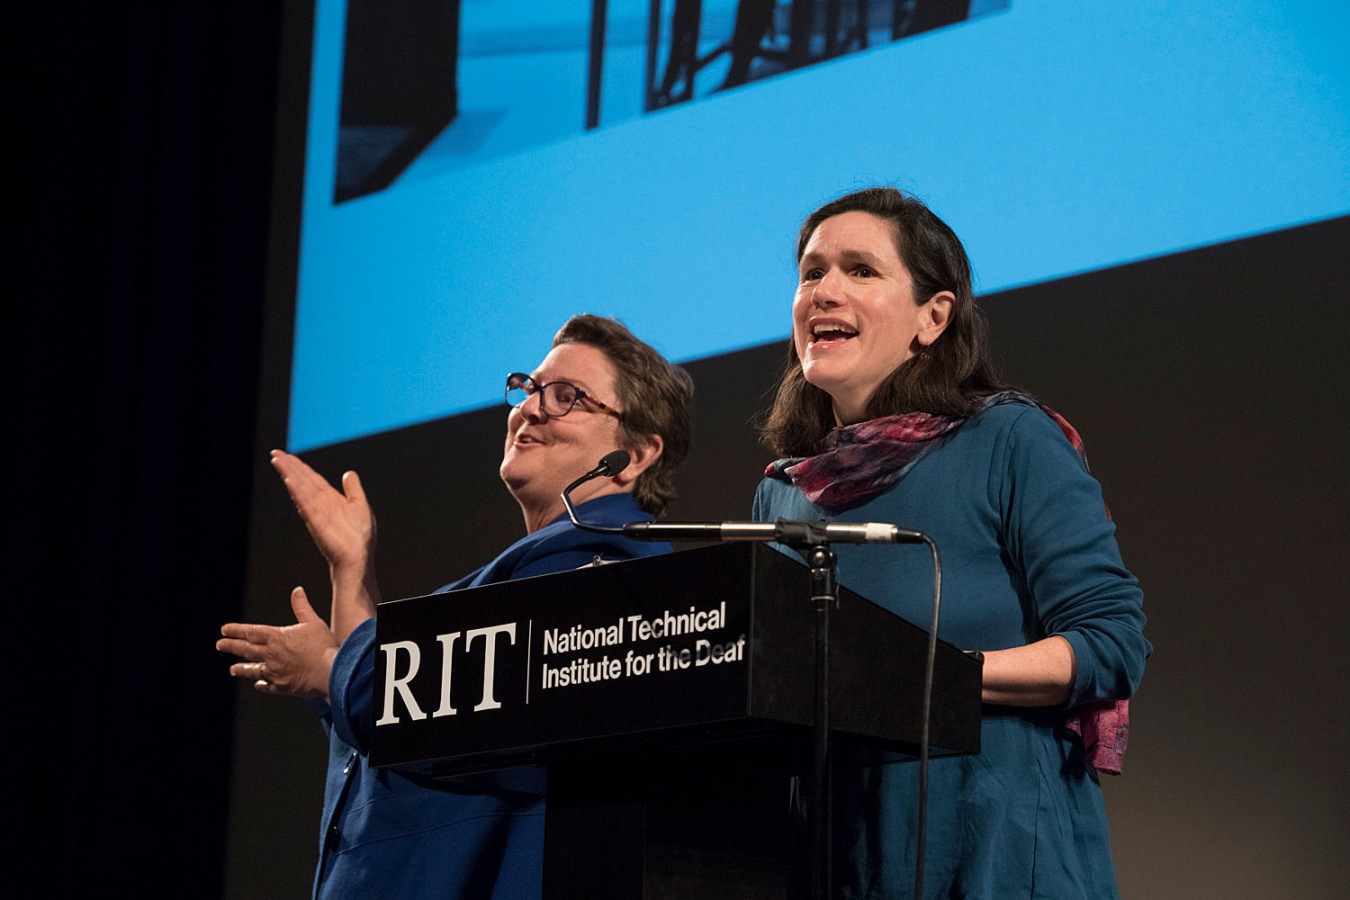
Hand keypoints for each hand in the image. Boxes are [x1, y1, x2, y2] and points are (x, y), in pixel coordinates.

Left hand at [218, 586, 338, 699]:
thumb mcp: (313, 622)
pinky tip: (258, 684)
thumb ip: (302, 606)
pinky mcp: (281, 687)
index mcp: (276, 638)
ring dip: (241, 669)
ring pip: (252, 670)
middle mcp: (271, 655)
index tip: (224, 630)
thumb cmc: (323, 646)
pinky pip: (266, 685)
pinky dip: (260, 684)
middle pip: (246, 650)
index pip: (251, 632)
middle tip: (220, 645)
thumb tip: (297, 591)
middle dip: (231, 646)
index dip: (236, 630)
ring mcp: (274, 672)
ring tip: (232, 669)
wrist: (329, 672)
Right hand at [270, 449, 375, 580]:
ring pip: (301, 488)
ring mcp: (317, 512)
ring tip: (277, 460)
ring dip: (289, 474)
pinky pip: (306, 504)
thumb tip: (348, 473)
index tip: (287, 455)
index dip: (300, 467)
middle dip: (289, 466)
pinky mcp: (317, 521)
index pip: (311, 479)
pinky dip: (298, 493)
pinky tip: (289, 481)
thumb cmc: (359, 537)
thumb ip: (353, 489)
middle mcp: (320, 504)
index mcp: (329, 499)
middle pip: (302, 480)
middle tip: (275, 453)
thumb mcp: (360, 505)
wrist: (359, 557)